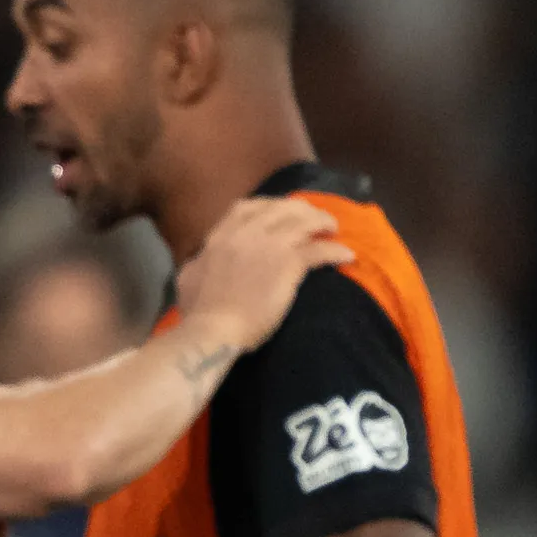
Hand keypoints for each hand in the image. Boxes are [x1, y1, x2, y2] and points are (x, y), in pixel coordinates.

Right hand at [173, 197, 349, 351]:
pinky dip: (336, 251)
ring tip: (333, 230)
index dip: (268, 205)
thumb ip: (200, 261)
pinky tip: (347, 256)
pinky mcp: (289, 264)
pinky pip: (320, 250)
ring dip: (323, 222)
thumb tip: (201, 260)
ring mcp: (269, 246)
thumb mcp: (190, 276)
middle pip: (282, 208)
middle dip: (302, 210)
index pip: (247, 207)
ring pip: (305, 222)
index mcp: (220, 236)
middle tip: (314, 218)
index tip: (280, 212)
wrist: (214, 330)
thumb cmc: (198, 311)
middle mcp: (246, 233)